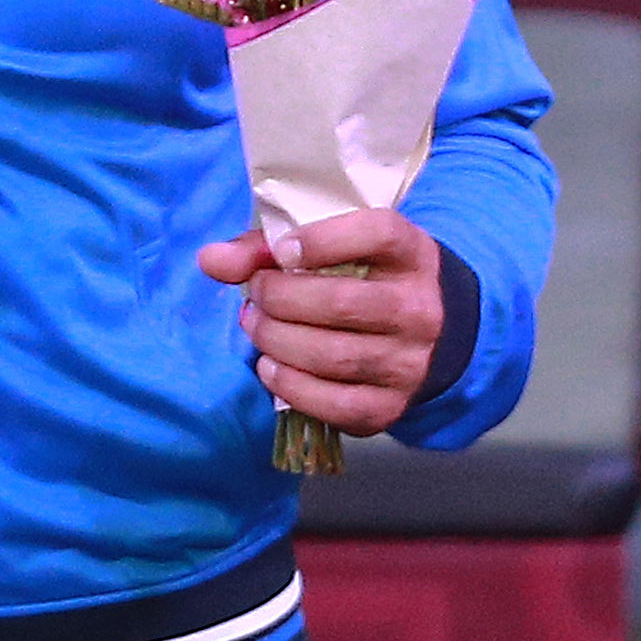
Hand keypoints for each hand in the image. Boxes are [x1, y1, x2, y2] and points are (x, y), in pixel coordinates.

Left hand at [198, 210, 442, 436]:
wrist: (429, 334)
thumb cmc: (366, 276)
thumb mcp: (333, 246)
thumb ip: (268, 248)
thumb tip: (210, 259)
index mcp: (411, 253)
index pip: (377, 233)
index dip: (321, 239)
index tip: (281, 251)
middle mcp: (419, 308)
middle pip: (340, 302)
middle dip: (280, 298)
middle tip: (256, 294)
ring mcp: (409, 363)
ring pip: (333, 357)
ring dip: (277, 341)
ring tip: (256, 327)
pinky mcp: (391, 406)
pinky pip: (334, 404)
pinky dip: (291, 386)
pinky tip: (271, 366)